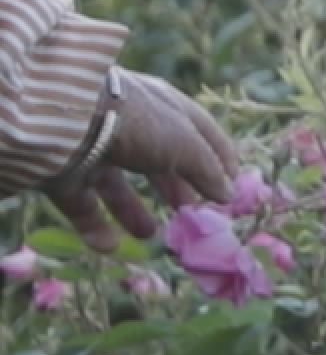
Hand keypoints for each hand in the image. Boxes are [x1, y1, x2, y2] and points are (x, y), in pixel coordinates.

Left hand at [40, 69, 235, 249]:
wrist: (65, 123)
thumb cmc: (138, 125)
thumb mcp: (186, 145)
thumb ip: (207, 171)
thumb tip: (227, 195)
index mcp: (163, 109)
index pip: (199, 131)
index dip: (218, 157)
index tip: (231, 185)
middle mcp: (129, 129)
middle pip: (157, 160)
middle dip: (174, 187)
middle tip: (190, 211)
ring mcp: (94, 151)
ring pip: (117, 186)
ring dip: (133, 212)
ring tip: (150, 233)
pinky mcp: (64, 175)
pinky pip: (82, 206)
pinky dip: (96, 228)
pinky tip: (111, 245)